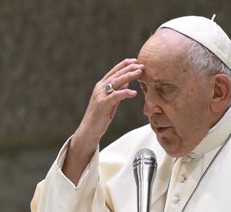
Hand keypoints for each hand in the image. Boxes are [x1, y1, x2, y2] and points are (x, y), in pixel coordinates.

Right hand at [63, 58, 142, 182]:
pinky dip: (125, 93)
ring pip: (116, 82)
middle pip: (116, 74)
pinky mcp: (103, 104)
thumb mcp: (110, 102)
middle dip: (129, 68)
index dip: (125, 65)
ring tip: (140, 73)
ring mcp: (100, 96)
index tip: (136, 61)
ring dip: (129, 76)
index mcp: (101, 86)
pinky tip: (134, 93)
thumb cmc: (100, 117)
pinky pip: (116, 96)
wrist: (89, 130)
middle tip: (141, 65)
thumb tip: (126, 82)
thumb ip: (117, 92)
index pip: (114, 71)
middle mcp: (100, 88)